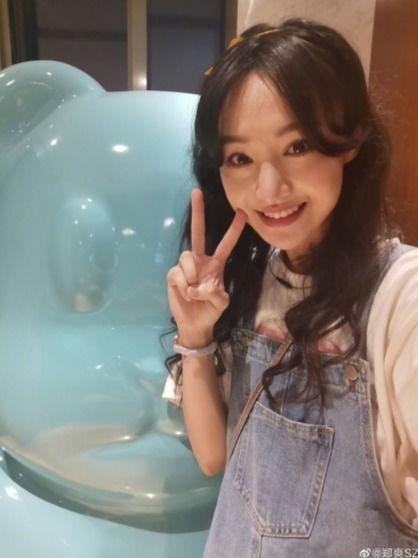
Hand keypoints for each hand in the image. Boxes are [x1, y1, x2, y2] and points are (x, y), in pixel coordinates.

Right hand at [167, 188, 246, 344]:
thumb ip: (216, 293)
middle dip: (198, 212)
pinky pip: (177, 271)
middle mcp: (200, 260)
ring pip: (187, 257)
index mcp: (216, 264)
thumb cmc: (210, 310)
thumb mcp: (222, 303)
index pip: (226, 244)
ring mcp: (185, 266)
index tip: (243, 212)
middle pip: (198, 233)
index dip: (234, 229)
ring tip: (193, 290)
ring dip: (191, 275)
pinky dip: (182, 283)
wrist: (195, 323)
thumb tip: (199, 285)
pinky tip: (184, 292)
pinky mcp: (173, 274)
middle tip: (196, 191)